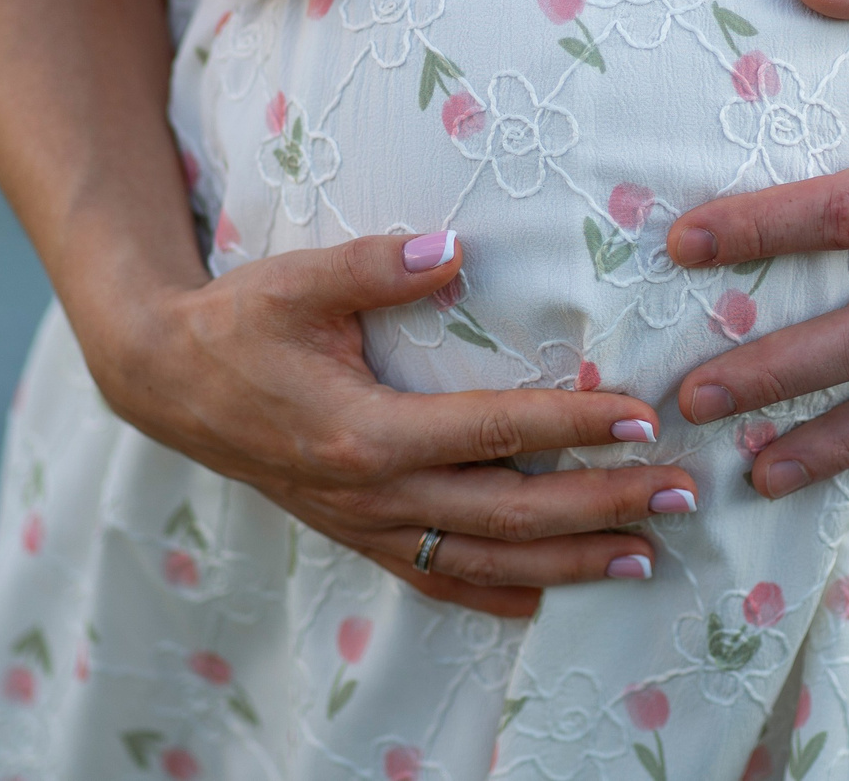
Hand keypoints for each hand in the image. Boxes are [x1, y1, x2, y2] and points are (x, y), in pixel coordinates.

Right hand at [87, 233, 698, 619]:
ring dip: (570, 563)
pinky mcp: (354, 534)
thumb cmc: (238, 322)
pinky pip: (434, 579)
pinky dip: (496, 594)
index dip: (574, 424)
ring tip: (649, 558)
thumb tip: (456, 250)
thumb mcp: (298, 279)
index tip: (645, 417)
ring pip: (484, 560)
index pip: (495, 430)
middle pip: (510, 511)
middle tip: (683, 492)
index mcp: (365, 432)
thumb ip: (377, 267)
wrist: (165, 382)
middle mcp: (372, 493)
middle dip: (603, 506)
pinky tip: (548, 599)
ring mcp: (364, 524)